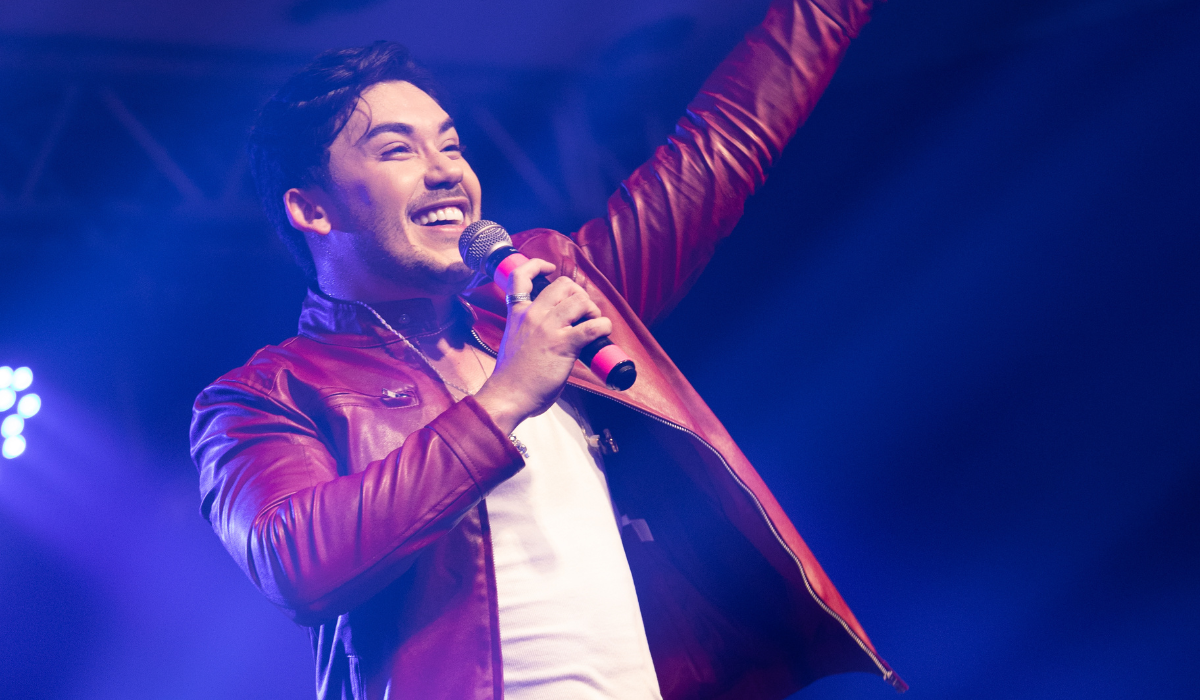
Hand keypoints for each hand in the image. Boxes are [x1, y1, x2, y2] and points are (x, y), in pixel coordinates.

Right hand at [473, 258, 612, 434]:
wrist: (508, 395)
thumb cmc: (512, 375)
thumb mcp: (514, 339)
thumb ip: (529, 328)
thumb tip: (553, 329)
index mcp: (517, 313)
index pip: (520, 276)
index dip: (537, 265)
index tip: (549, 268)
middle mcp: (532, 315)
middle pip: (563, 284)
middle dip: (578, 294)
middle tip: (581, 313)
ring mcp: (548, 328)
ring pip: (580, 300)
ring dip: (592, 310)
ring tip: (592, 324)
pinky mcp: (563, 344)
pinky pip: (592, 326)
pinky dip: (603, 326)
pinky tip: (601, 334)